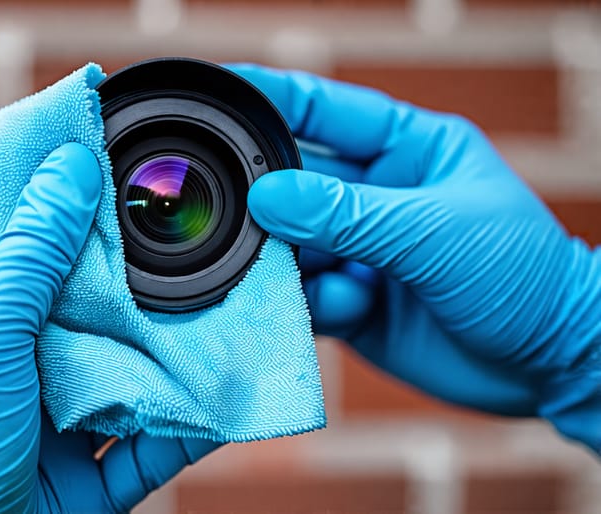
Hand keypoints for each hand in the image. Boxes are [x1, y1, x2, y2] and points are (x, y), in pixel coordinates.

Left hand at [0, 143, 217, 512]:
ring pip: (102, 334)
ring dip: (146, 314)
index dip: (11, 162)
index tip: (69, 129)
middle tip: (150, 195)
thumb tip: (68, 167)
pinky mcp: (82, 445)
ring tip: (197, 272)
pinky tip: (219, 368)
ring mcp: (36, 393)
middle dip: (97, 235)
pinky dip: (178, 397)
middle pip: (47, 264)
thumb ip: (28, 250)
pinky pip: (140, 411)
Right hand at [228, 64, 600, 450]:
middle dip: (267, 200)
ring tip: (295, 277)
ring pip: (290, 244)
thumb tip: (267, 196)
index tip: (221, 95)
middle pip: (294, 182)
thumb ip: (347, 214)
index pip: (324, 109)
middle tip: (245, 217)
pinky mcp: (352, 301)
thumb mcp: (434, 230)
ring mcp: (360, 250)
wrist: (548, 365)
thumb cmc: (520, 275)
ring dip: (283, 261)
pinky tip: (347, 310)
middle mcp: (375, 196)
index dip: (271, 97)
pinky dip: (309, 304)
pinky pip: (304, 295)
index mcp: (406, 150)